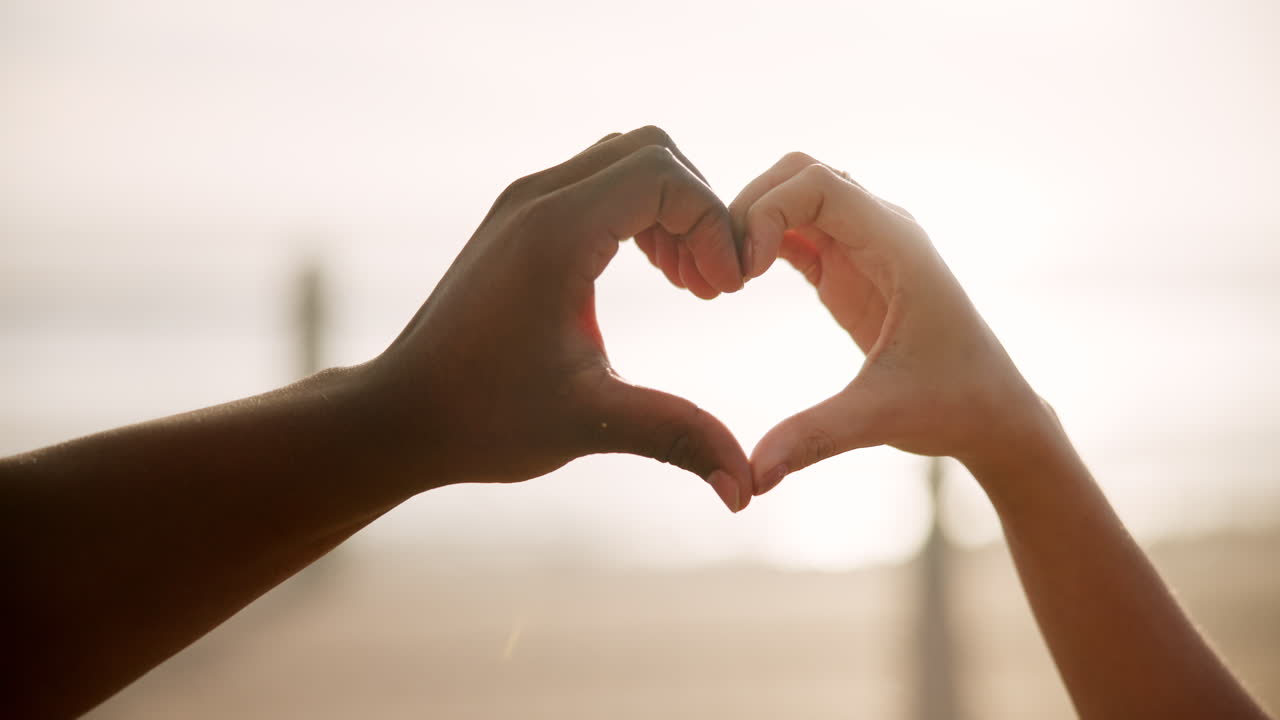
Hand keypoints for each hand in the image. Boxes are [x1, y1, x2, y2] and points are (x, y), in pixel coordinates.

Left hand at [360, 127, 752, 511]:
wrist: (403, 415)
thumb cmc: (483, 419)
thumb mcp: (590, 423)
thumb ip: (677, 437)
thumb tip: (746, 489)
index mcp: (555, 234)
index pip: (663, 176)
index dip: (712, 225)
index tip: (725, 291)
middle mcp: (537, 201)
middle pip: (652, 152)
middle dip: (698, 212)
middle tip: (711, 287)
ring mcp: (523, 204)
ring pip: (626, 161)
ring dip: (670, 211)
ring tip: (688, 284)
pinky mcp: (519, 220)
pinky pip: (599, 183)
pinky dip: (639, 214)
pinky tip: (655, 275)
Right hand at [729, 152, 1049, 494]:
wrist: (991, 412)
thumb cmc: (952, 406)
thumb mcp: (880, 419)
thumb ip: (814, 437)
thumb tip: (752, 476)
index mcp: (896, 244)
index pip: (817, 181)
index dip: (766, 211)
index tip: (743, 271)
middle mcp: (880, 230)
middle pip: (798, 174)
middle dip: (749, 209)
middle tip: (720, 272)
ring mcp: (862, 245)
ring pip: (792, 195)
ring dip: (750, 223)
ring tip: (721, 280)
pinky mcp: (847, 268)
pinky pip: (793, 231)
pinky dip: (759, 243)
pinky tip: (736, 285)